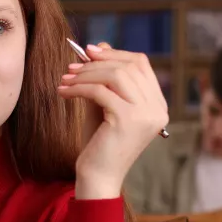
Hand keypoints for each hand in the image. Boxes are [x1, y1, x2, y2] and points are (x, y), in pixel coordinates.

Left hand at [58, 43, 168, 198]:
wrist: (98, 176)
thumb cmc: (101, 141)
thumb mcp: (104, 104)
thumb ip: (104, 77)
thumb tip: (99, 46)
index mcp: (158, 104)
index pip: (141, 64)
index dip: (114, 53)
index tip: (89, 51)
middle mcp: (158, 108)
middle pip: (128, 66)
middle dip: (96, 63)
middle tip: (71, 67)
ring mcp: (146, 114)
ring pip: (115, 76)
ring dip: (86, 74)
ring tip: (65, 80)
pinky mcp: (128, 120)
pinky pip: (100, 91)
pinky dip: (78, 88)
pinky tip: (63, 92)